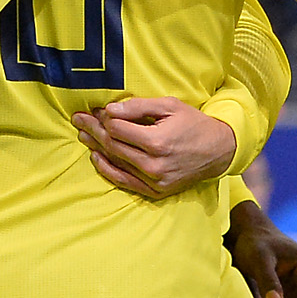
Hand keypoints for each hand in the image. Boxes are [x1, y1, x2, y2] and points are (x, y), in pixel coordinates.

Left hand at [76, 97, 236, 198]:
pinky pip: (123, 181)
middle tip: (78, 119)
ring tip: (82, 134)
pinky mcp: (155, 191)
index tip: (97, 109)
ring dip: (95, 147)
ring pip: (115, 162)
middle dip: (93, 130)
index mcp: (157, 142)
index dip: (104, 117)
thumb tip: (109, 110)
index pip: (117, 129)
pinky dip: (107, 169)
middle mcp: (153, 165)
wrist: (218, 151)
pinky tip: (95, 157)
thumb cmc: (193, 123)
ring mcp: (154, 181)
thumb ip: (138, 106)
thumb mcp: (170, 106)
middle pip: (113, 145)